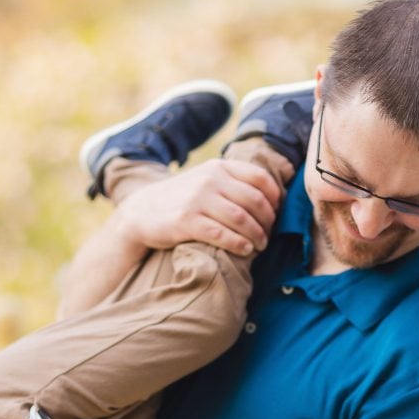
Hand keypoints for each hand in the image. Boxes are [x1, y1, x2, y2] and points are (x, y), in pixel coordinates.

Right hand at [116, 158, 281, 255]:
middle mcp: (210, 180)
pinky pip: (222, 234)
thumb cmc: (183, 199)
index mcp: (219, 168)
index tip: (275, 214)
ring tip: (260, 245)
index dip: (274, 198)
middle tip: (268, 234)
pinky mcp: (187, 221)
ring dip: (257, 235)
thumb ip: (233, 182)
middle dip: (267, 221)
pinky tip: (245, 250)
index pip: (260, 179)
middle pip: (254, 200)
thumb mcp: (206, 180)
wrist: (142, 211)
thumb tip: (273, 195)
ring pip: (241, 218)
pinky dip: (239, 244)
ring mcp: (198, 199)